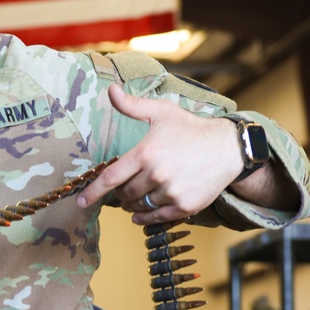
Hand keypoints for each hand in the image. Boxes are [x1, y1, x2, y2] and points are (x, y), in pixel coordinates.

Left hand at [75, 81, 242, 223]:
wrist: (227, 147)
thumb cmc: (191, 128)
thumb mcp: (161, 112)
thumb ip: (132, 106)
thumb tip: (111, 91)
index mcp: (145, 153)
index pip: (111, 178)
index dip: (93, 192)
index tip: (81, 201)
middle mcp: (157, 175)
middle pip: (124, 194)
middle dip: (121, 192)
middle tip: (127, 186)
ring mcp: (171, 192)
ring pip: (139, 206)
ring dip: (134, 203)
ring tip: (138, 194)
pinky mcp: (184, 206)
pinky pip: (156, 218)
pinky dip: (145, 217)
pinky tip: (141, 213)